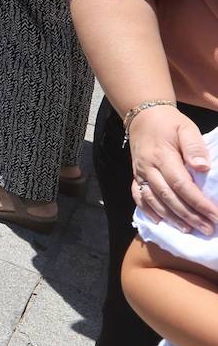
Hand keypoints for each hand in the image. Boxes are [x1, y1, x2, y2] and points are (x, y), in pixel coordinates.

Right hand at [130, 105, 217, 234]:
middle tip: (207, 229)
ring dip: (171, 217)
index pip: (181, 184)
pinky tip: (160, 221)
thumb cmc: (170, 124)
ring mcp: (140, 173)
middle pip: (168, 197)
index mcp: (162, 156)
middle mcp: (148, 167)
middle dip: (189, 215)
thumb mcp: (186, 128)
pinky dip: (147, 210)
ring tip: (188, 230)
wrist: (143, 116)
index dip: (198, 202)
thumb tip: (203, 168)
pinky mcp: (135, 175)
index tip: (215, 215)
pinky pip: (138, 195)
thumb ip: (195, 147)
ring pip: (154, 200)